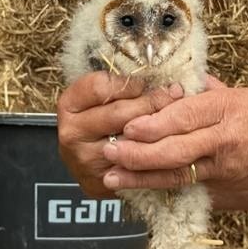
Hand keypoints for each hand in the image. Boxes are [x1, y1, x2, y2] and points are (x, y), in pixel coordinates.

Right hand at [56, 70, 184, 196]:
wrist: (89, 158)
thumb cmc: (102, 117)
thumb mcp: (102, 94)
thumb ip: (120, 81)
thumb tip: (159, 65)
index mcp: (69, 104)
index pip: (101, 87)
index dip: (131, 82)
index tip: (154, 79)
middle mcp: (71, 133)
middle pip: (119, 113)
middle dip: (152, 102)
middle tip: (176, 93)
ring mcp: (84, 160)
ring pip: (129, 141)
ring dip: (158, 129)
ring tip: (178, 116)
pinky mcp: (99, 182)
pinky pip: (134, 167)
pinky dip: (155, 154)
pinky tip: (170, 143)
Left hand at [105, 85, 247, 192]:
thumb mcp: (245, 92)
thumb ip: (210, 91)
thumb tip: (182, 83)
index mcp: (228, 108)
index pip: (185, 117)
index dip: (154, 124)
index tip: (128, 125)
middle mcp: (225, 139)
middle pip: (176, 149)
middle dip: (138, 153)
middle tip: (109, 152)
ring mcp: (227, 167)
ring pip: (178, 174)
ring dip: (142, 177)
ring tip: (113, 178)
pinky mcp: (229, 186)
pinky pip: (191, 186)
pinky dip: (164, 188)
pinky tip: (140, 189)